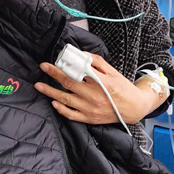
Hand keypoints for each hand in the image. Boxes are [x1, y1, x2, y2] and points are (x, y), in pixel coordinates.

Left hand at [35, 53, 155, 124]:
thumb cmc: (123, 88)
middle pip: (68, 84)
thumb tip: (81, 55)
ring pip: (65, 100)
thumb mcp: (113, 71)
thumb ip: (97, 62)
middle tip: (43, 67)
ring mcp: (90, 109)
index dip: (63, 66)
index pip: (77, 72)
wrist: (133, 108)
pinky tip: (53, 102)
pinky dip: (61, 109)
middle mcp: (94, 96)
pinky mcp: (89, 119)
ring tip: (39, 86)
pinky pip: (71, 115)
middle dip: (53, 75)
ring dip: (50, 92)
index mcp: (101, 82)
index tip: (52, 61)